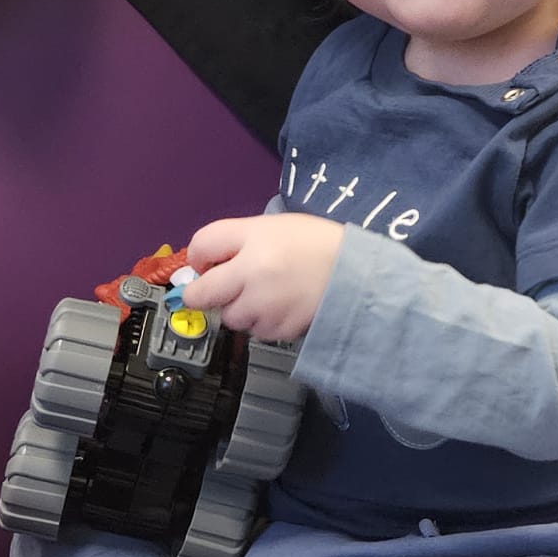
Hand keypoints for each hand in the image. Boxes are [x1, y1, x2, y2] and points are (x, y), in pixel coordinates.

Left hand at [182, 213, 343, 341]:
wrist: (359, 272)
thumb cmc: (318, 244)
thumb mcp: (275, 226)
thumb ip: (239, 241)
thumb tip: (209, 262)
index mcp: (254, 239)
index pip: (201, 246)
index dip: (198, 257)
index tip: (205, 263)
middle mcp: (253, 273)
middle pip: (201, 294)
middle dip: (203, 294)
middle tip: (217, 290)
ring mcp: (265, 305)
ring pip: (230, 317)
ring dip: (239, 309)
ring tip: (264, 295)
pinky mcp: (279, 329)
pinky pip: (256, 331)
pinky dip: (263, 322)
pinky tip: (281, 306)